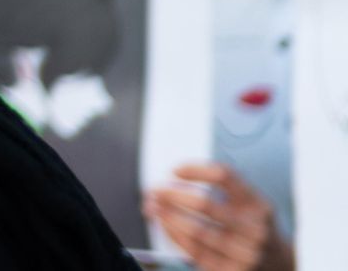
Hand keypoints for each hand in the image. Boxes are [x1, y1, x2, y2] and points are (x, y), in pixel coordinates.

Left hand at [145, 162, 292, 270]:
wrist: (277, 263)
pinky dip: (175, 235)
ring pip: (198, 231)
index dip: (195, 170)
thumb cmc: (251, 225)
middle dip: (172, 194)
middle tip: (154, 190)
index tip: (174, 170)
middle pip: (205, 204)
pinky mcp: (232, 270)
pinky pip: (195, 252)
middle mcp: (255, 229)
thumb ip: (219, 188)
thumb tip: (171, 180)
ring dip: (168, 216)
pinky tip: (165, 225)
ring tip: (153, 207)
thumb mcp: (248, 202)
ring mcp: (245, 253)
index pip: (224, 176)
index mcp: (258, 204)